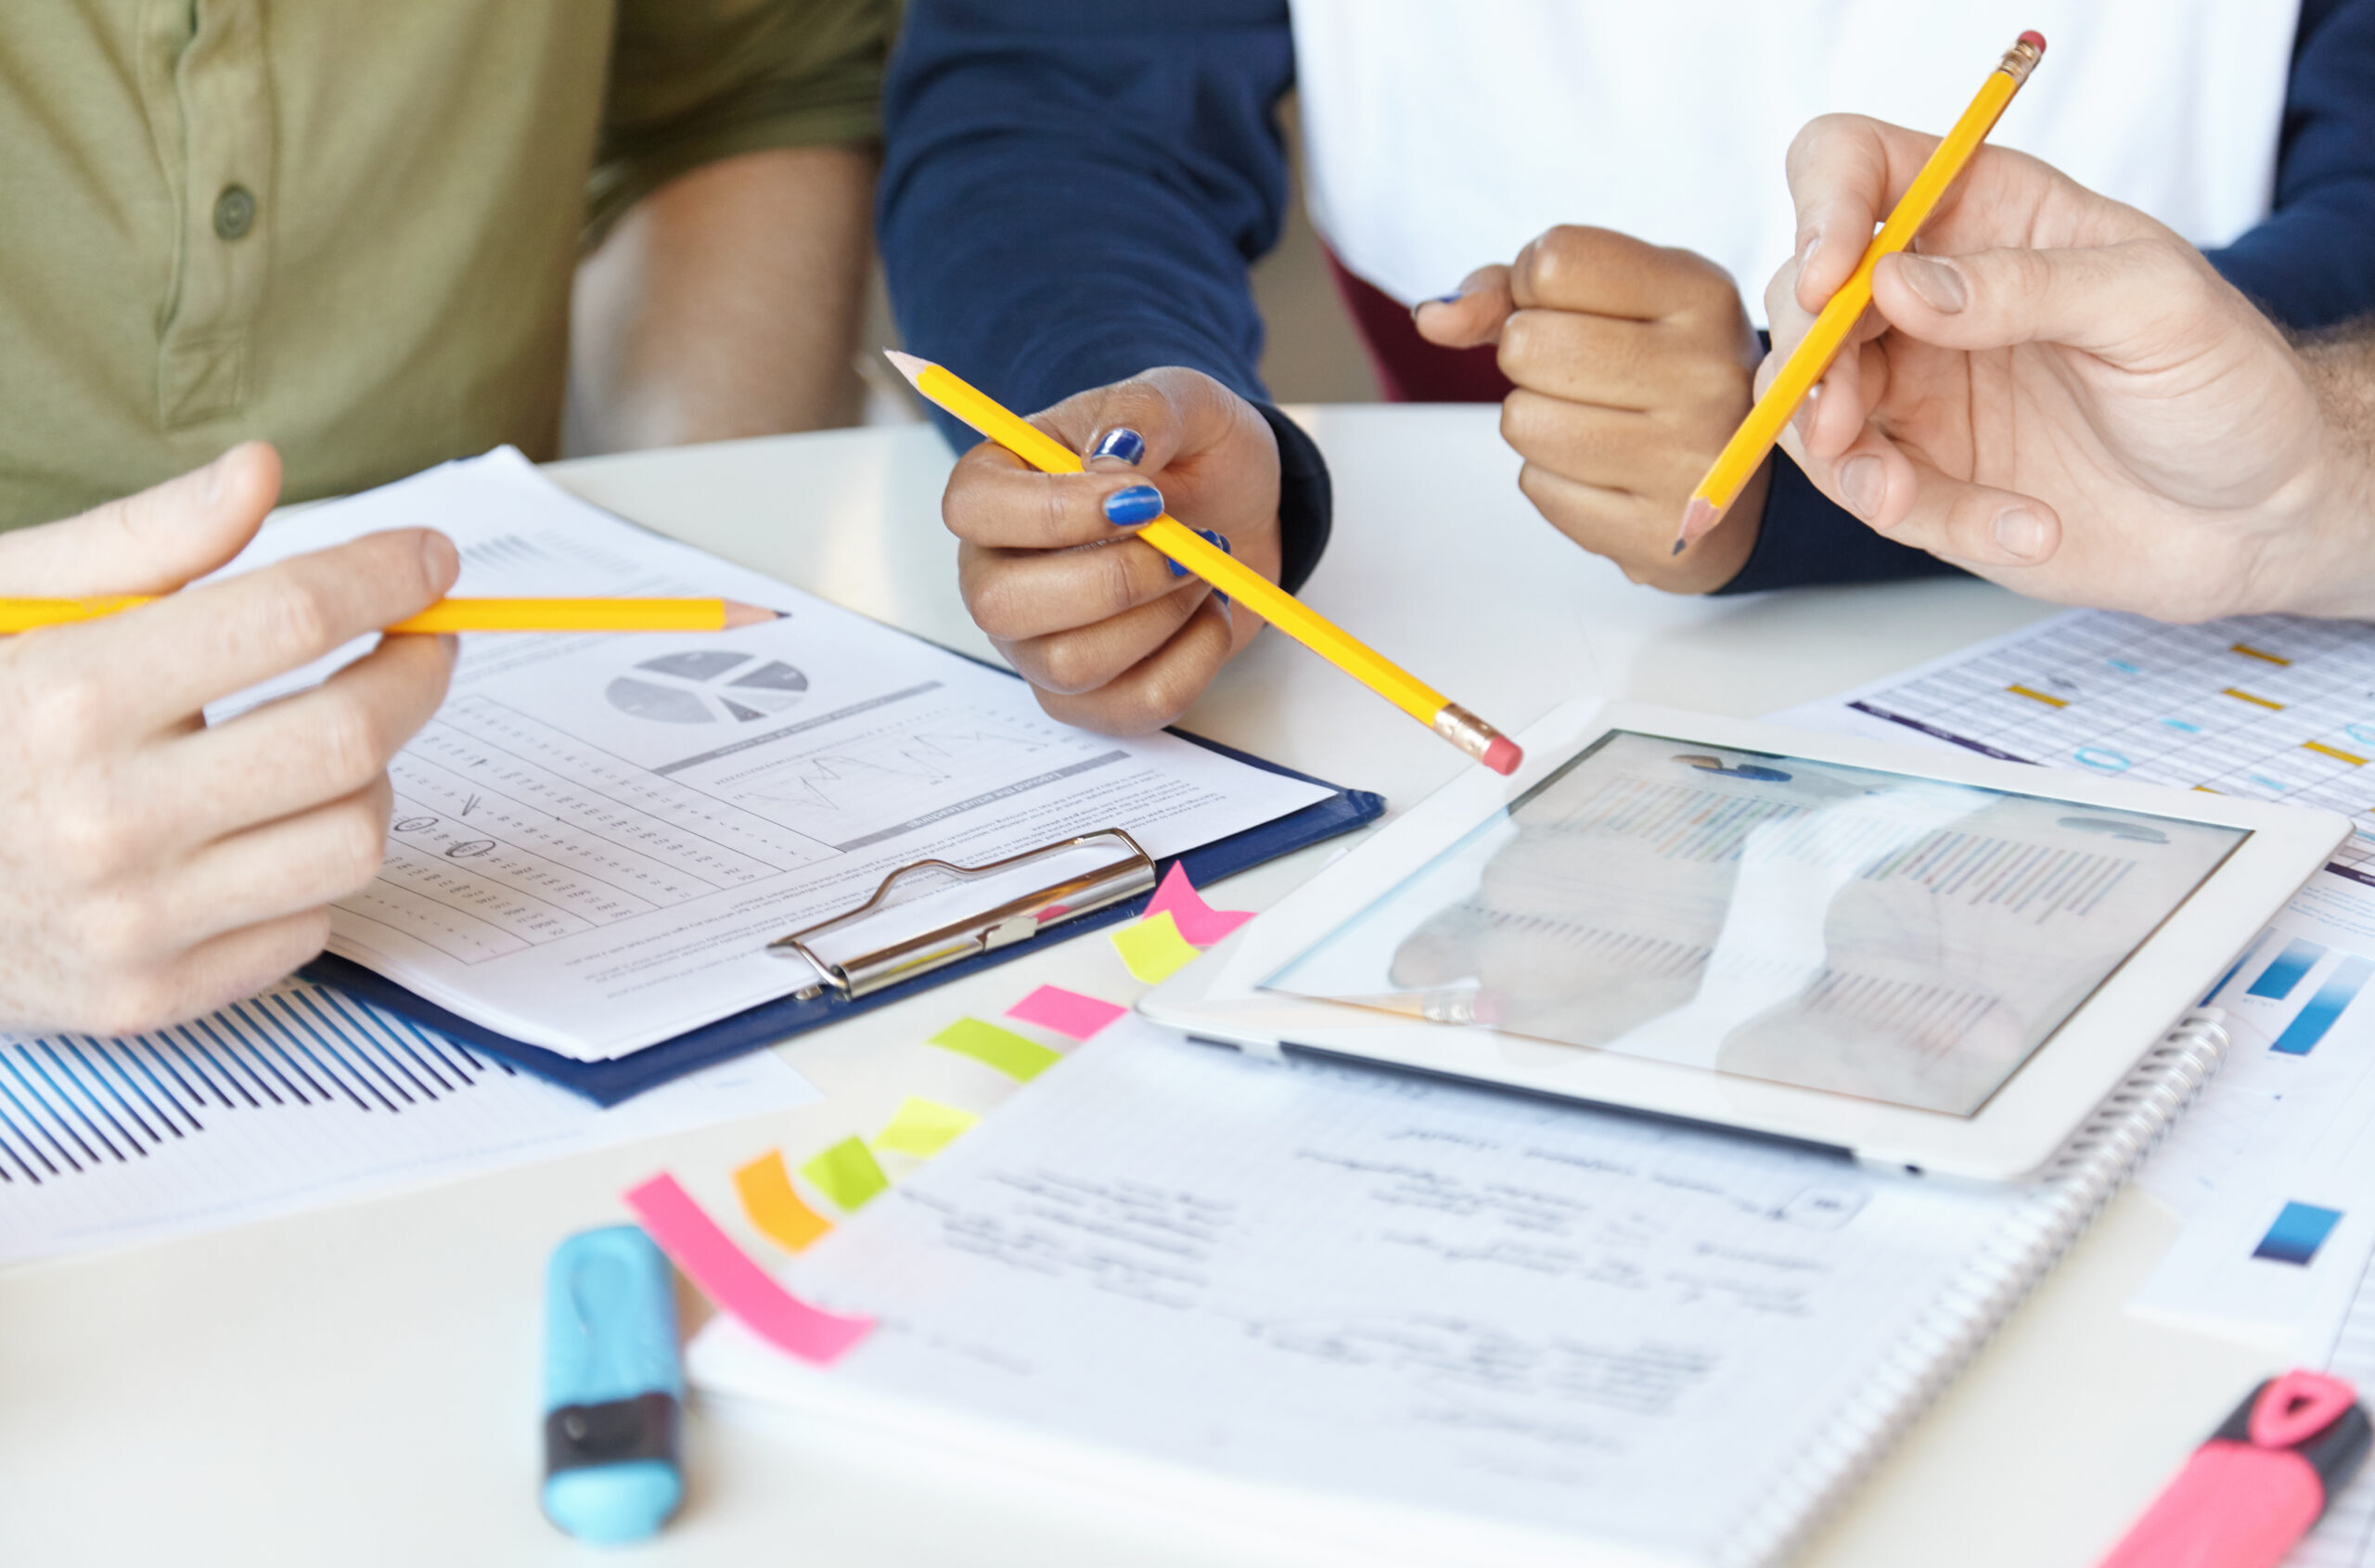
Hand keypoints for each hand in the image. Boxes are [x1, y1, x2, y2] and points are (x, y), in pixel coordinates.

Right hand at [0, 443, 459, 1033]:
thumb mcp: (6, 605)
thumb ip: (138, 541)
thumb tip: (258, 473)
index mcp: (66, 697)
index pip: (288, 618)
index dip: (383, 577)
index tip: (428, 561)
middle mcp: (105, 818)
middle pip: (350, 737)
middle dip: (413, 674)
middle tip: (419, 642)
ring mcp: (132, 919)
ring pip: (354, 838)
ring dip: (369, 779)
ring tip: (324, 741)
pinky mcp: (149, 996)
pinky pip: (310, 925)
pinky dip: (308, 870)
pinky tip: (258, 832)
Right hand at [945, 366, 1281, 731]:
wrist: (1238, 510)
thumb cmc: (1188, 455)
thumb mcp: (1180, 402)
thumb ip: (1145, 412)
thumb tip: (1113, 458)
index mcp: (998, 487)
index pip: (972, 509)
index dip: (1052, 511)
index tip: (1140, 497)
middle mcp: (998, 573)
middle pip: (1003, 605)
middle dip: (1115, 580)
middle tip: (1189, 546)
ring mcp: (1037, 645)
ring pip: (1070, 665)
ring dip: (1161, 618)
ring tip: (1204, 572)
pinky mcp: (1093, 697)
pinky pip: (1132, 707)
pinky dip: (1193, 660)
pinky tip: (1209, 614)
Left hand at [1416, 226, 1766, 591]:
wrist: (1735, 488)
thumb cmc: (1655, 373)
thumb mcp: (1609, 303)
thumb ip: (1507, 292)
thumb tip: (1432, 319)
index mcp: (1702, 295)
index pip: (1553, 262)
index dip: (1531, 287)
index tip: (1571, 309)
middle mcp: (1706, 374)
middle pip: (1526, 343)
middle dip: (1529, 359)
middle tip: (1584, 377)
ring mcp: (1689, 460)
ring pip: (1522, 421)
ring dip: (1536, 422)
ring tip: (1597, 425)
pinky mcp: (1657, 533)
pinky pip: (1538, 487)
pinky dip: (1553, 480)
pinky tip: (1607, 474)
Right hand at [1767, 113, 2369, 618]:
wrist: (2257, 513)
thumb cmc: (2226, 385)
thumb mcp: (2155, 308)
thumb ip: (2029, 285)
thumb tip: (1897, 283)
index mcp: (1985, 211)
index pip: (1854, 166)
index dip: (1820, 209)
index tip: (1829, 281)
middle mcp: (1929, 292)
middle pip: (1800, 297)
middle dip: (1805, 362)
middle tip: (1840, 420)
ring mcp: (1913, 385)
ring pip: (1801, 403)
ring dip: (1836, 458)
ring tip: (1902, 499)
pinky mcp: (1917, 472)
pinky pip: (1867, 490)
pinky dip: (1922, 516)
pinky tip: (2023, 526)